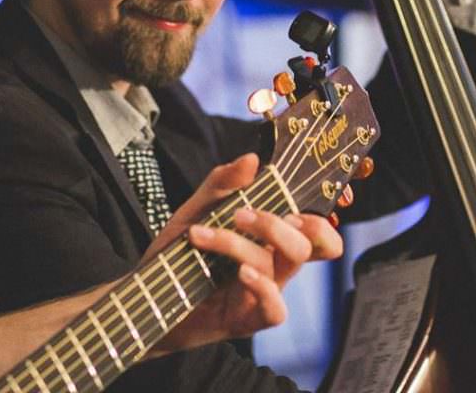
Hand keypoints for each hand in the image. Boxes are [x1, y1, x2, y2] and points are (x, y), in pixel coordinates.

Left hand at [152, 154, 341, 350]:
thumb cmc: (180, 249)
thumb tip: (252, 159)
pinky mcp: (250, 317)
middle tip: (241, 214)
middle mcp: (274, 261)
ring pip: (282, 264)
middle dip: (277, 223)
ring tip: (201, 234)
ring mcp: (265, 290)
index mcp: (268, 235)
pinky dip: (262, 286)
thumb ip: (222, 184)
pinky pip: (276, 308)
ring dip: (239, 243)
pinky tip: (240, 272)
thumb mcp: (196, 208)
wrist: (149, 290)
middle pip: (309, 243)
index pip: (314, 225)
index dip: (325, 213)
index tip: (315, 199)